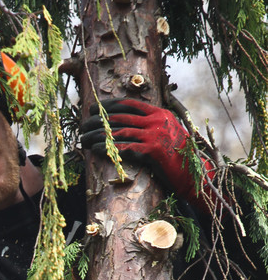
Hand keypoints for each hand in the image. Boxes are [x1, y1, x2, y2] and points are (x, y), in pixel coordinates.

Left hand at [81, 99, 214, 210]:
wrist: (195, 176)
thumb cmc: (179, 159)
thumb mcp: (167, 136)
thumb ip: (152, 127)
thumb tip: (128, 126)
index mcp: (160, 113)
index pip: (130, 103)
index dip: (109, 105)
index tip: (94, 108)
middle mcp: (158, 120)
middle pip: (121, 116)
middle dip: (98, 120)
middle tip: (83, 125)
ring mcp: (155, 134)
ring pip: (119, 132)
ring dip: (98, 135)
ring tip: (83, 139)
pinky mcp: (152, 151)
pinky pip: (124, 147)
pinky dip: (107, 148)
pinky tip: (94, 150)